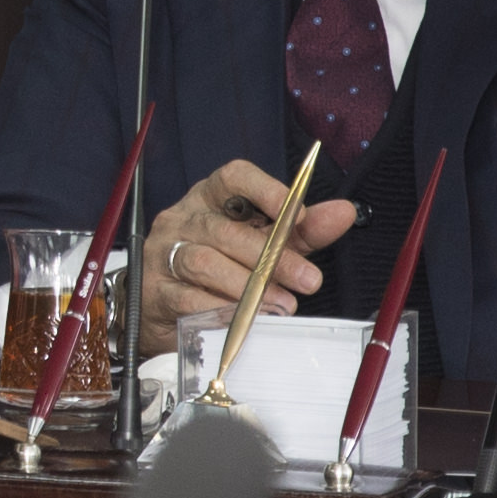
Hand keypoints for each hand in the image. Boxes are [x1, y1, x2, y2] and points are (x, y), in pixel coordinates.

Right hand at [129, 159, 354, 338]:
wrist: (161, 308)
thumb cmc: (219, 267)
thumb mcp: (264, 244)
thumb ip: (302, 231)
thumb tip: (343, 213)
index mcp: (210, 198)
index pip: (234, 177)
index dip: (266, 190)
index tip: (299, 215)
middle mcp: (183, 219)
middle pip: (226, 229)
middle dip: (272, 257)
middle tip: (308, 280)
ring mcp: (164, 253)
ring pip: (204, 262)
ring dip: (247, 286)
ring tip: (281, 305)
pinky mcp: (153, 290)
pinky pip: (186, 297)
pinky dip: (219, 309)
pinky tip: (242, 319)